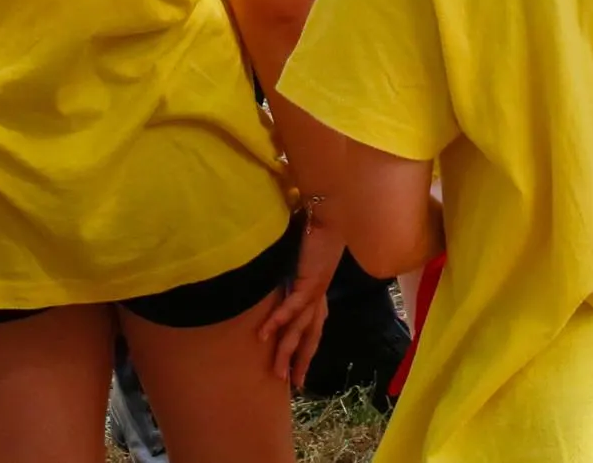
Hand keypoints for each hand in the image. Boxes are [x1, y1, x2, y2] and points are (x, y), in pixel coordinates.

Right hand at [257, 213, 343, 389]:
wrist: (329, 207)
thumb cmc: (312, 224)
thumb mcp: (295, 252)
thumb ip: (283, 265)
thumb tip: (263, 270)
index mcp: (317, 290)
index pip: (313, 327)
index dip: (305, 350)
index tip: (299, 371)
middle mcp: (319, 294)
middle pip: (309, 335)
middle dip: (299, 360)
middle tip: (290, 384)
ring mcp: (316, 289)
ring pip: (300, 327)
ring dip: (287, 350)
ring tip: (276, 372)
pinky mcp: (311, 279)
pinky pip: (293, 304)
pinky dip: (279, 319)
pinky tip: (266, 333)